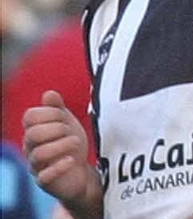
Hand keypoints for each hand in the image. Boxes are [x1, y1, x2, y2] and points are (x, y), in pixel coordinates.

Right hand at [23, 91, 98, 210]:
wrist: (80, 172)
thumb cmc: (69, 145)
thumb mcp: (66, 122)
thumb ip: (57, 108)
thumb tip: (49, 93)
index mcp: (34, 131)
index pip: (30, 116)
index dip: (50, 112)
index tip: (65, 117)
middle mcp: (31, 149)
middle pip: (33, 134)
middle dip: (56, 128)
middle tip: (71, 131)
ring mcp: (36, 166)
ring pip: (39, 154)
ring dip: (62, 145)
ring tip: (77, 142)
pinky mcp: (45, 182)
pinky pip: (44, 176)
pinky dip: (60, 166)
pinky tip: (72, 160)